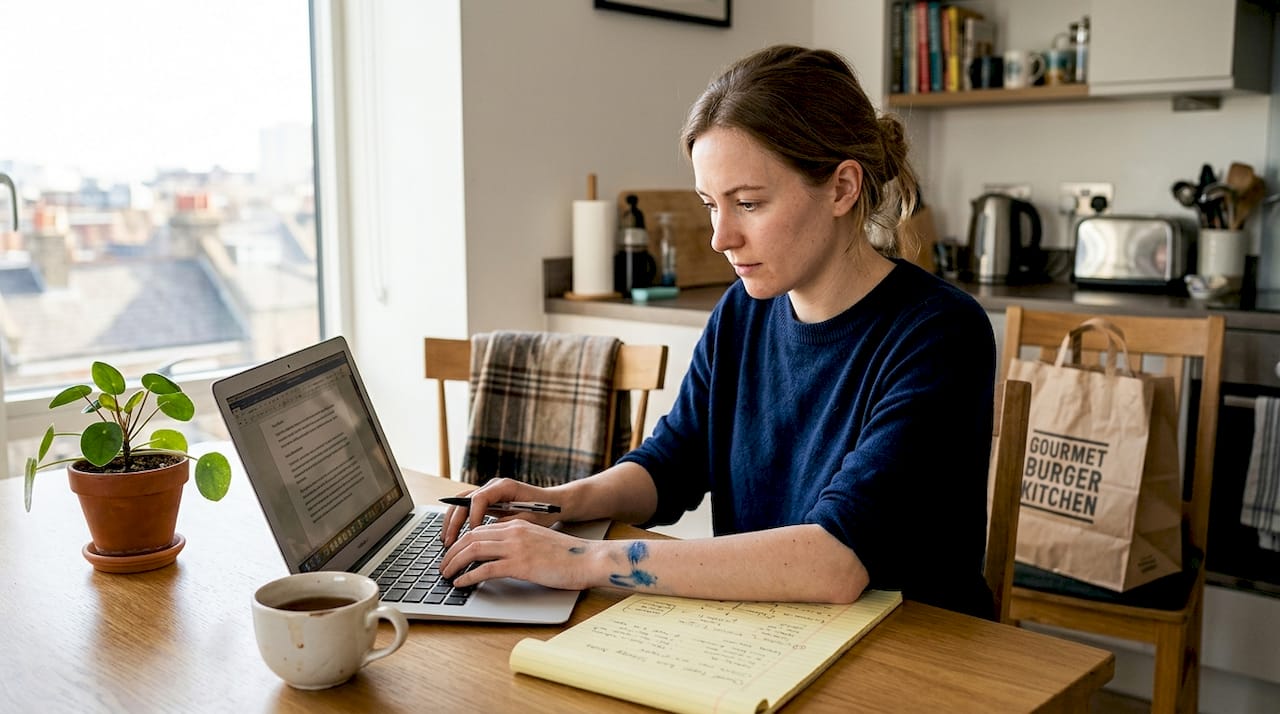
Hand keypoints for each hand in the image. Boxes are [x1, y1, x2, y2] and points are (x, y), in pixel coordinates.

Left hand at [440, 519, 599, 589]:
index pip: (479, 529)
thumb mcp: (538, 542)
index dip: (460, 541)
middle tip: (442, 566)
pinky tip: (462, 582)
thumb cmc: (567, 555)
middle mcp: (514, 532)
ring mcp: (516, 547)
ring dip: (454, 563)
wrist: (588, 559)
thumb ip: (518, 544)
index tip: (452, 553)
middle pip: (470, 537)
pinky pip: (485, 569)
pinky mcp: (520, 564)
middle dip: (451, 552)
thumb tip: (499, 557)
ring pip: (473, 550)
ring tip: (446, 574)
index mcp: (517, 525)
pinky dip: (469, 576)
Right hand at [441, 478, 558, 545]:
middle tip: (449, 542)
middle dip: (454, 522)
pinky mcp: (487, 502)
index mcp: (504, 486)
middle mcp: (493, 486)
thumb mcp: (527, 520)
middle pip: (464, 500)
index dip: (473, 517)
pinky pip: (466, 509)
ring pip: (461, 503)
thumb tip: (485, 535)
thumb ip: (506, 524)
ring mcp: (488, 493)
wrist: (554, 503)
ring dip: (451, 522)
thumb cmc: (545, 511)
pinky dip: (458, 522)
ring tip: (446, 541)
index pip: (479, 499)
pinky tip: (453, 537)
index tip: (473, 535)